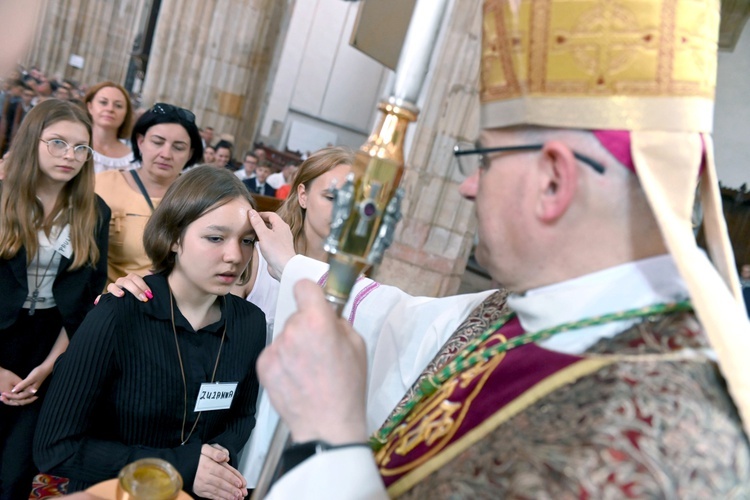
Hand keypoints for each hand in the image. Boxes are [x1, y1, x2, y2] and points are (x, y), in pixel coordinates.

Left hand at [1, 363, 50, 404]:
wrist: (45, 369)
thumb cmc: (38, 373)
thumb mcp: (30, 378)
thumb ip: (22, 385)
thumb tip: (13, 391)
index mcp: (31, 392)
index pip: (19, 397)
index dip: (10, 396)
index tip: (3, 393)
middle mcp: (30, 394)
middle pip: (19, 401)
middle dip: (10, 400)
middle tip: (1, 397)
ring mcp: (29, 392)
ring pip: (19, 400)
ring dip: (11, 399)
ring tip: (3, 397)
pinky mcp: (28, 390)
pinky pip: (20, 396)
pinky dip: (14, 396)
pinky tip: (9, 394)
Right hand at [96, 273, 151, 304]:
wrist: (130, 307)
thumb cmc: (139, 297)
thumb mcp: (144, 291)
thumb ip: (146, 285)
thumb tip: (151, 271)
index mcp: (130, 280)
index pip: (135, 278)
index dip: (142, 285)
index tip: (149, 294)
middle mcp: (121, 283)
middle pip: (126, 281)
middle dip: (135, 290)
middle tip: (143, 298)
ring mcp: (113, 290)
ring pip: (112, 286)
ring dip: (116, 290)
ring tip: (122, 295)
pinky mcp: (106, 298)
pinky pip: (101, 297)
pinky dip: (100, 298)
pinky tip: (98, 302)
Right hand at [193, 443, 246, 499]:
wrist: (182, 466)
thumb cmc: (197, 457)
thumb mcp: (205, 448)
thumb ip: (215, 451)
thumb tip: (225, 457)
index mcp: (207, 465)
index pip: (222, 472)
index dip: (232, 478)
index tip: (241, 483)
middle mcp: (204, 476)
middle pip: (221, 483)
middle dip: (232, 489)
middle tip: (242, 493)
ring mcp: (201, 485)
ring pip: (217, 491)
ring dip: (228, 495)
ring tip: (237, 497)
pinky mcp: (200, 491)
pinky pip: (211, 496)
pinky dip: (220, 499)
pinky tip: (228, 499)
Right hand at [247, 210, 295, 279]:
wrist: (284, 267)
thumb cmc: (276, 250)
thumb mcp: (263, 234)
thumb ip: (257, 223)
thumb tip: (252, 212)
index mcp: (281, 225)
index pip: (271, 215)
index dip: (261, 214)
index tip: (251, 215)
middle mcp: (283, 232)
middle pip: (271, 223)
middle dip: (261, 222)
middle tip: (250, 223)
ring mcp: (282, 240)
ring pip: (270, 232)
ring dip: (261, 231)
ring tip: (252, 232)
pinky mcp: (279, 248)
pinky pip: (270, 240)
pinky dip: (263, 239)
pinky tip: (257, 243)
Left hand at [257, 280, 367, 443]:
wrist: (326, 426)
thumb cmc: (348, 387)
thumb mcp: (357, 346)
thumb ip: (339, 322)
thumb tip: (327, 311)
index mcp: (318, 321)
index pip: (303, 285)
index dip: (310, 294)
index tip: (315, 304)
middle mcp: (292, 330)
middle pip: (296, 316)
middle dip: (307, 326)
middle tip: (319, 350)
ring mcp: (275, 349)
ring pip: (285, 336)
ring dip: (294, 346)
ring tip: (308, 371)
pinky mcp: (263, 366)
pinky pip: (275, 353)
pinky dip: (283, 362)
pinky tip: (296, 379)